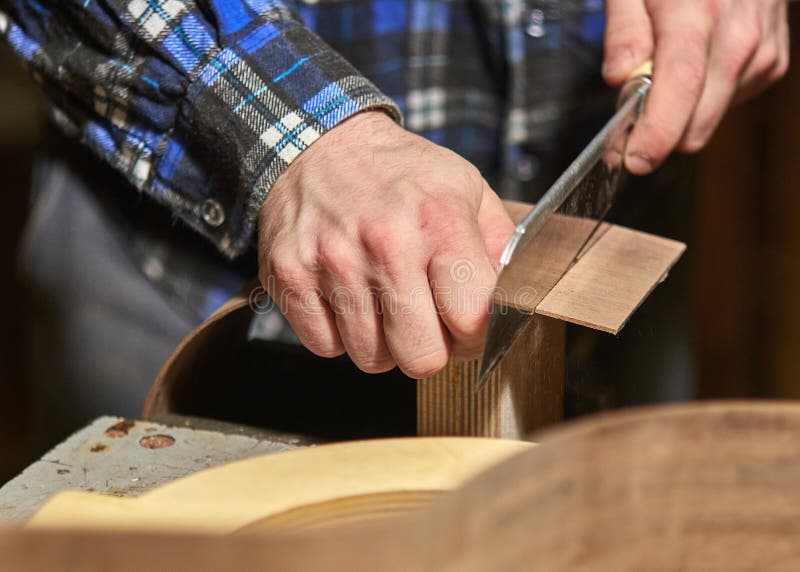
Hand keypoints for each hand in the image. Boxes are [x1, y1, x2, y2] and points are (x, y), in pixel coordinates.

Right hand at [258, 111, 514, 377]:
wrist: (320, 144)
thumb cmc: (400, 174)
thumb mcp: (466, 189)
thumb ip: (497, 248)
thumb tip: (513, 303)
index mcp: (438, 221)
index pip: (470, 322)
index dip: (474, 335)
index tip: (465, 324)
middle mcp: (385, 243)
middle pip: (420, 358)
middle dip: (428, 348)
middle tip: (423, 321)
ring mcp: (331, 262)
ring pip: (370, 359)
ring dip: (381, 342)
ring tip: (381, 301)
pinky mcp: (289, 275)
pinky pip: (324, 347)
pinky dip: (338, 334)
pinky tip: (347, 299)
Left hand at [603, 0, 789, 173]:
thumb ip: (624, 30)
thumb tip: (618, 77)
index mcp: (697, 13)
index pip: (680, 87)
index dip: (656, 133)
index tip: (632, 159)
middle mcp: (737, 36)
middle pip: (696, 123)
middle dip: (659, 132)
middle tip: (628, 122)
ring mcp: (761, 51)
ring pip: (710, 120)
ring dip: (681, 113)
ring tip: (665, 75)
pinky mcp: (772, 62)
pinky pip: (729, 103)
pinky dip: (705, 98)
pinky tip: (698, 66)